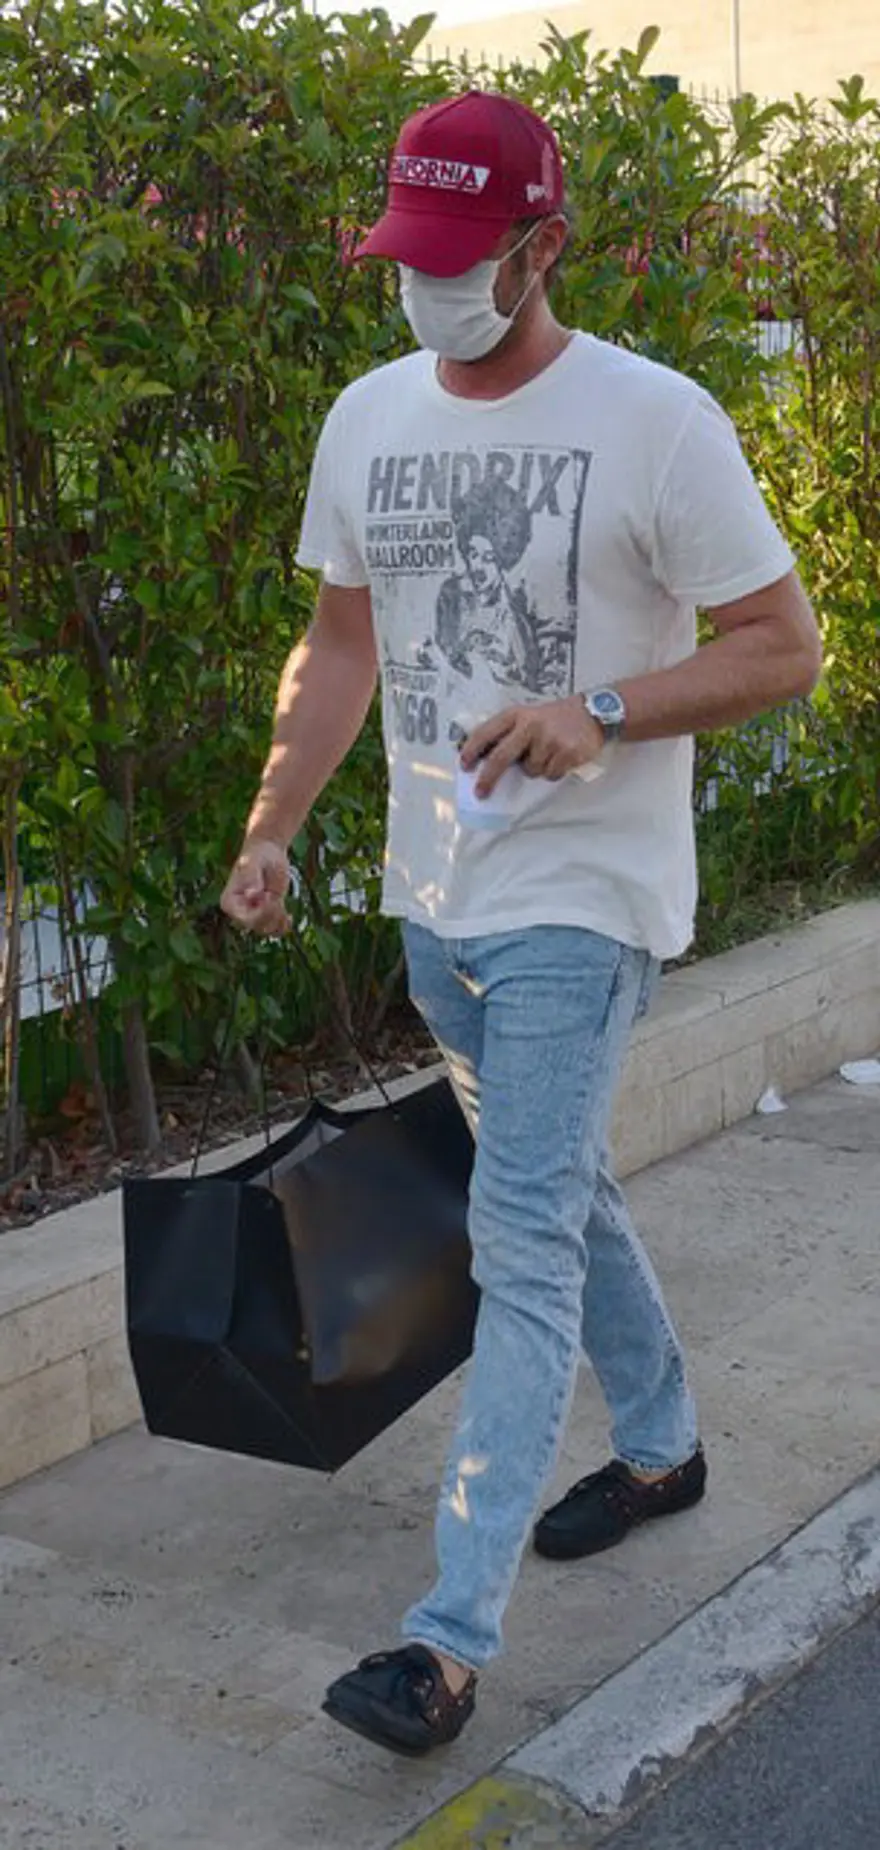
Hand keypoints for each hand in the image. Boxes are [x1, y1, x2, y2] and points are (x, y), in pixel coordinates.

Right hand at [221, 836, 290, 935]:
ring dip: (278, 920)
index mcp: (230, 902)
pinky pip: (275, 930)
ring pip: (267, 930)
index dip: (261, 912)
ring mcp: (254, 914)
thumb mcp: (254, 864)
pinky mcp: (267, 914)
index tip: (269, 896)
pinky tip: (289, 916)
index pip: (245, 919)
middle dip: (271, 914)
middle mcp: (240, 911)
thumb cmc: (258, 855)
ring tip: (280, 900)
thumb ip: (251, 878)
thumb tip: (251, 895)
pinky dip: (283, 926)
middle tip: (275, 895)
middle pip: (257, 926)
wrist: (269, 852)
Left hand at [460, 697, 603, 796]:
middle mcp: (530, 725)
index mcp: (516, 715)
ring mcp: (549, 739)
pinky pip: (550, 775)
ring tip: (548, 754)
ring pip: (530, 771)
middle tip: (481, 792)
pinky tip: (561, 757)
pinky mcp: (566, 752)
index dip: (472, 750)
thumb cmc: (555, 718)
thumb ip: (508, 734)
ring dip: (536, 769)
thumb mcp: (528, 716)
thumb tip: (485, 761)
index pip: (486, 732)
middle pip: (501, 757)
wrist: (592, 712)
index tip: (464, 765)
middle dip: (488, 778)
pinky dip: (553, 772)